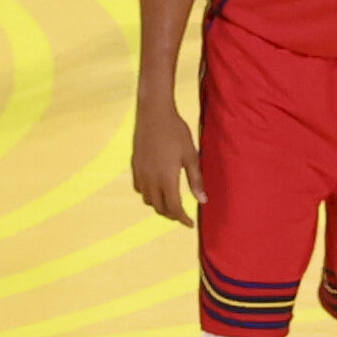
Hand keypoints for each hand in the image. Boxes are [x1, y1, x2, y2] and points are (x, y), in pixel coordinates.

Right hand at [127, 78, 199, 223]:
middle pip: (160, 208)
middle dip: (172, 214)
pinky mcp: (134, 165)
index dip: (182, 219)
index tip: (190, 223)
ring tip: (170, 201)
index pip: (174, 209)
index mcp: (167, 179)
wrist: (154, 112)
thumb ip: (196, 180)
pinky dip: (148, 193)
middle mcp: (151, 179)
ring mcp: (140, 172)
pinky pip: (139, 188)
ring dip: (159, 205)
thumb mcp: (191, 156)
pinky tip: (156, 187)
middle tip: (183, 213)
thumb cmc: (176, 132)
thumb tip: (202, 200)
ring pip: (148, 200)